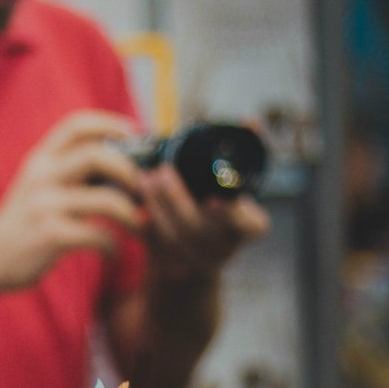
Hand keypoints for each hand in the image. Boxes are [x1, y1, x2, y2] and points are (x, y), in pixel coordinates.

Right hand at [0, 110, 142, 290]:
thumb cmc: (23, 222)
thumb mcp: (37, 185)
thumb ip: (68, 169)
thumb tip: (118, 160)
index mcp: (40, 159)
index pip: (77, 125)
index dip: (111, 124)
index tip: (136, 136)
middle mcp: (41, 176)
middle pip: (96, 155)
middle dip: (129, 169)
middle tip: (143, 188)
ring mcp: (44, 205)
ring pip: (106, 199)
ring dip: (132, 214)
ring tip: (139, 225)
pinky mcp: (50, 235)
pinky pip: (97, 236)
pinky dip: (113, 246)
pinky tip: (112, 253)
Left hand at [139, 163, 269, 282]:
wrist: (194, 251)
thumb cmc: (215, 204)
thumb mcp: (233, 183)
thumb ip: (240, 154)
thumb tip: (249, 121)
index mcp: (248, 226)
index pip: (252, 226)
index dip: (233, 216)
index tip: (213, 199)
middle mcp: (225, 246)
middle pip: (201, 230)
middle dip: (177, 200)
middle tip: (161, 172)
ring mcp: (198, 260)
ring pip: (175, 239)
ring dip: (156, 207)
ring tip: (144, 180)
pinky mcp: (172, 266)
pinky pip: (155, 247)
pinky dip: (145, 223)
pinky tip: (136, 202)